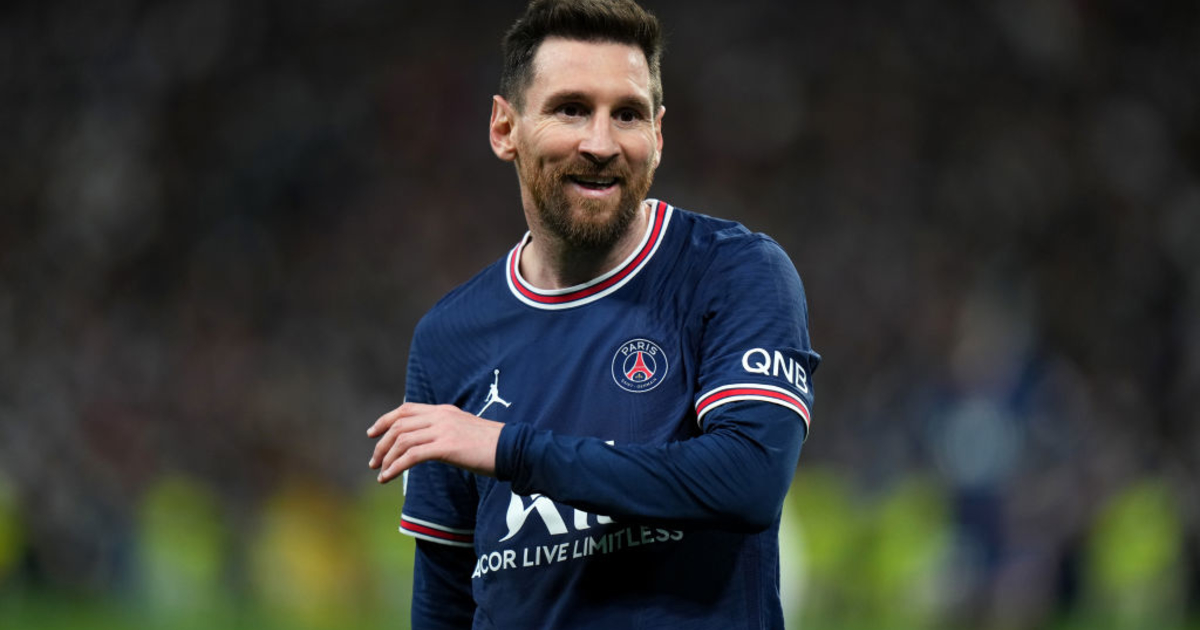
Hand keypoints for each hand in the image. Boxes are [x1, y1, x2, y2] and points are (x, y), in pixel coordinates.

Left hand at [367, 403, 502, 482]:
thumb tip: (430, 446)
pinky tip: (388, 477)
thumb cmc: (493, 446)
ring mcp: (443, 430)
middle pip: (399, 424)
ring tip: (380, 473)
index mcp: (444, 410)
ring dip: (386, 458)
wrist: (513, 449)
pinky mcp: (446, 447)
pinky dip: (395, 467)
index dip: (385, 420)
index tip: (372, 433)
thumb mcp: (465, 432)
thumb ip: (446, 432)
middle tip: (373, 462)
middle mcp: (441, 416)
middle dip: (382, 444)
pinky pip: (411, 455)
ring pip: (402, 440)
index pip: (406, 409)